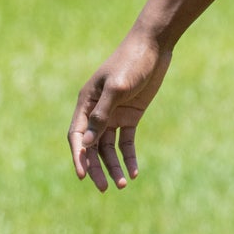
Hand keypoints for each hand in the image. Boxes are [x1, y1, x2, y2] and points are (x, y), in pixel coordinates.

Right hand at [67, 29, 171, 191]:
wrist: (155, 45)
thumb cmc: (131, 61)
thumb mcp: (117, 87)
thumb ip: (102, 114)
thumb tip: (88, 143)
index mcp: (87, 102)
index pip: (78, 136)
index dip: (79, 157)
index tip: (83, 176)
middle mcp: (97, 111)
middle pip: (92, 147)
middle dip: (96, 168)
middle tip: (105, 187)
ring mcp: (114, 114)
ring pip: (108, 148)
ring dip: (113, 166)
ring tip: (121, 184)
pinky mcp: (130, 116)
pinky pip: (126, 142)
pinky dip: (128, 157)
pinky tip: (133, 171)